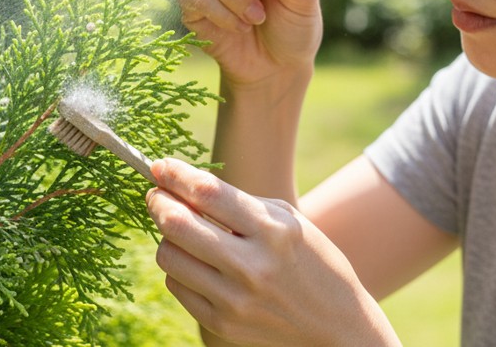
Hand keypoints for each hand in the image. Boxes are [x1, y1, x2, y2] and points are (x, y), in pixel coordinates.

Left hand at [147, 159, 400, 346]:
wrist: (338, 329)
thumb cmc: (310, 261)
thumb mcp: (286, 221)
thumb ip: (237, 203)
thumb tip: (181, 185)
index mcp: (273, 230)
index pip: (207, 193)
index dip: (175, 175)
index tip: (159, 166)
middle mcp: (252, 265)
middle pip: (177, 224)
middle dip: (158, 201)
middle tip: (157, 194)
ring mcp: (235, 300)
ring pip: (169, 256)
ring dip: (168, 237)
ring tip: (183, 232)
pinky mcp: (223, 325)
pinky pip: (177, 286)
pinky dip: (179, 269)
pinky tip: (197, 263)